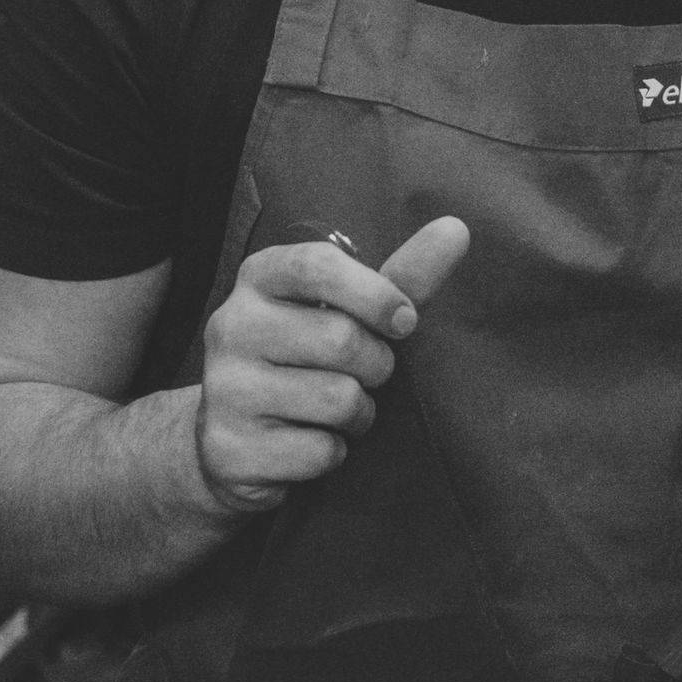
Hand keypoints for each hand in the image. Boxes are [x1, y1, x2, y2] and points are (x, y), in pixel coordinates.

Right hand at [193, 216, 469, 520]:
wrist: (234, 439)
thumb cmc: (307, 358)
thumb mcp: (346, 311)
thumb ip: (400, 276)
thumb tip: (456, 228)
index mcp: (258, 278)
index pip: (318, 266)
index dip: (375, 295)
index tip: (405, 322)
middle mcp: (231, 326)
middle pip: (340, 339)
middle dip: (377, 365)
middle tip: (367, 374)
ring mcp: (225, 389)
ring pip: (337, 400)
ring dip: (360, 413)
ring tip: (338, 409)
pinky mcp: (232, 448)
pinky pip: (321, 452)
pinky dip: (334, 453)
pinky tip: (309, 441)